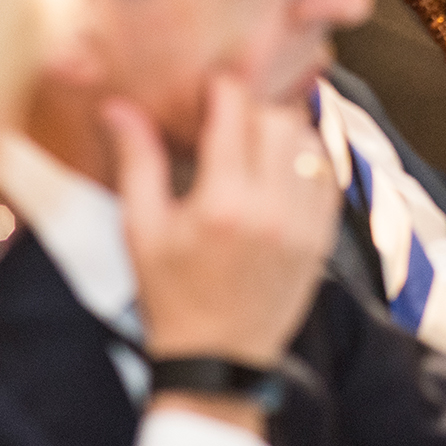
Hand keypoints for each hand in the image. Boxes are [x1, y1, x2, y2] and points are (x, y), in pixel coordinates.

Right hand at [104, 76, 337, 369]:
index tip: (208, 87)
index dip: (221, 87)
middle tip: (227, 118)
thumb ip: (137, 162)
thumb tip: (118, 106)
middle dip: (252, 109)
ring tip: (252, 143)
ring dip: (282, 130)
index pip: (236, 111)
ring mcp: (305, 223)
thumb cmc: (169, 294)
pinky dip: (306, 160)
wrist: (217, 358)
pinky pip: (327, 174)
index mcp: (223, 203)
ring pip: (308, 141)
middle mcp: (272, 208)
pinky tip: (278, 169)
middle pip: (278, 118)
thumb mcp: (141, 230)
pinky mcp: (323, 236)